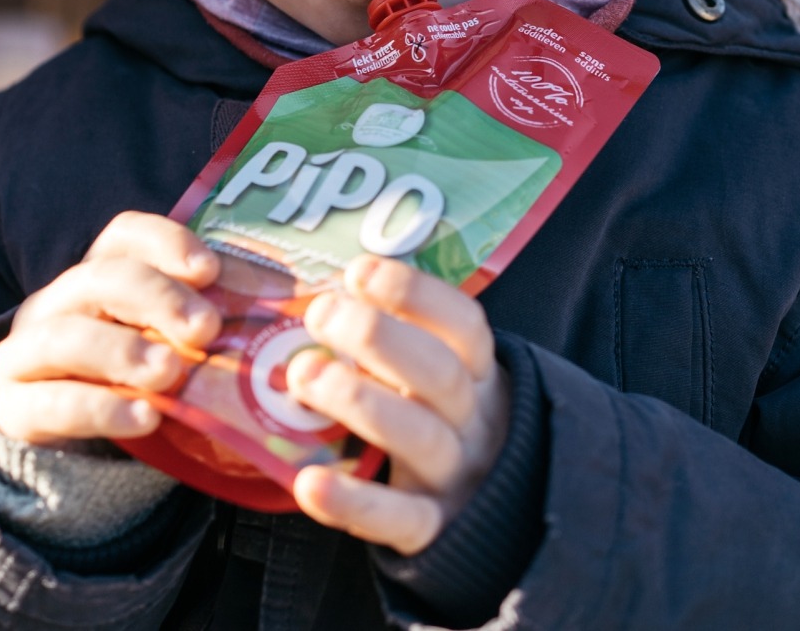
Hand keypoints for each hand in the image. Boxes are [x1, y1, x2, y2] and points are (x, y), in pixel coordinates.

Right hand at [0, 211, 220, 445]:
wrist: (67, 434)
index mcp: (103, 274)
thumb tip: (291, 309)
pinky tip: (146, 418)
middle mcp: (60, 302)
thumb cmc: (138, 371)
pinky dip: (101, 409)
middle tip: (206, 329)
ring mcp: (28, 352)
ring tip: (171, 373)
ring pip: (65, 337)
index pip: (125, 236)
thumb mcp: (172, 339)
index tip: (209, 269)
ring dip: (123, 351)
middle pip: (101, 280)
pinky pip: (52, 403)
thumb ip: (211, 320)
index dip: (166, 243)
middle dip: (156, 299)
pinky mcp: (15, 407)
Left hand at [285, 255, 508, 555]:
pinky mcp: (432, 528)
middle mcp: (474, 419)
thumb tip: (330, 292)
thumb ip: (401, 342)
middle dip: (379, 337)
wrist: (497, 516)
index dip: (417, 295)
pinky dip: (353, 503)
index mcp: (478, 375)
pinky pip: (399, 519)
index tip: (360, 271)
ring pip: (420, 437)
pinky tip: (309, 483)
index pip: (464, 325)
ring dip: (361, 401)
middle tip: (320, 314)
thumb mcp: (441, 378)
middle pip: (441, 374)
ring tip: (302, 375)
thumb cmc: (443, 425)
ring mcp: (455, 475)